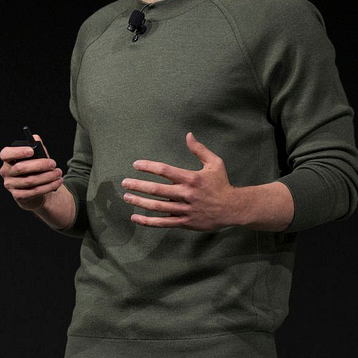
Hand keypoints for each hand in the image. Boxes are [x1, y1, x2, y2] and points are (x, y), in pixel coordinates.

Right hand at [0, 135, 62, 210]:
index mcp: (7, 159)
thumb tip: (36, 139)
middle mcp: (6, 172)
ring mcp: (11, 185)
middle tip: (53, 163)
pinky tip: (57, 182)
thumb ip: (36, 147)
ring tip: (58, 173)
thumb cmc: (33, 169)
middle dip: (39, 165)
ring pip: (29, 181)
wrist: (33, 188)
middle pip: (20, 168)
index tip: (32, 151)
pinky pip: (34, 192)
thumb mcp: (35, 157)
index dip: (18, 152)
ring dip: (47, 177)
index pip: (6, 154)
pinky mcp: (18, 196)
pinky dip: (47, 187)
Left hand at [120, 132, 241, 230]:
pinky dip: (148, 221)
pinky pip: (163, 223)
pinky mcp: (184, 222)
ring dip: (140, 202)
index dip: (148, 167)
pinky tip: (135, 217)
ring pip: (157, 207)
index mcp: (191, 178)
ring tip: (126, 197)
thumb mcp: (215, 163)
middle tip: (124, 182)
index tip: (136, 164)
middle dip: (138, 185)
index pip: (165, 170)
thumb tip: (188, 135)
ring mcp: (184, 209)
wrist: (233, 209)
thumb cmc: (222, 184)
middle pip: (157, 189)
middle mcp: (186, 194)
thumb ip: (200, 150)